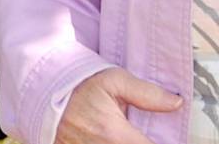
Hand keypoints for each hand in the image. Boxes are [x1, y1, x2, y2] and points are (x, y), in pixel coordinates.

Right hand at [55, 67, 181, 143]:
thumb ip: (146, 93)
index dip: (164, 142)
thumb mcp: (112, 80)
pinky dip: (114, 143)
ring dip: (130, 142)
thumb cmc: (77, 87)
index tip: (165, 136)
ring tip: (127, 133)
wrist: (43, 94)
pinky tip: (116, 137)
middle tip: (144, 132)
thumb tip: (176, 102)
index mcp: (115, 135)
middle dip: (145, 142)